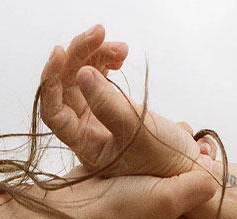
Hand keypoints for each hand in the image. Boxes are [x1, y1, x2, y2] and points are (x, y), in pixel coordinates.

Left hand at [40, 25, 204, 177]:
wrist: (186, 166)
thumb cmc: (165, 159)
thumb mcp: (138, 132)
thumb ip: (109, 105)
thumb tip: (81, 73)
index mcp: (85, 145)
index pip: (54, 112)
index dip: (50, 81)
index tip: (60, 51)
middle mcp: (85, 132)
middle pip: (66, 86)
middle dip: (79, 55)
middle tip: (101, 33)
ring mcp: (96, 118)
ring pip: (81, 77)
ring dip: (95, 54)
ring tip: (121, 48)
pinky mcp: (109, 106)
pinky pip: (97, 77)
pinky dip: (106, 61)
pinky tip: (121, 55)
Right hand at [53, 162, 236, 218]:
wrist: (73, 208)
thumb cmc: (115, 209)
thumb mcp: (161, 198)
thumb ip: (195, 190)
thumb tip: (219, 180)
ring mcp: (159, 216)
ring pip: (200, 208)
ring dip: (219, 197)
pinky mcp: (145, 199)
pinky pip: (179, 188)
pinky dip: (193, 176)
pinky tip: (195, 157)